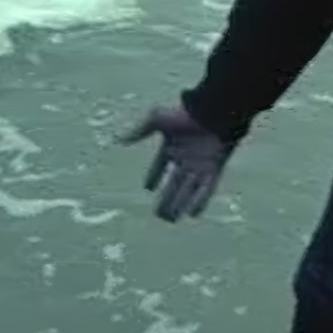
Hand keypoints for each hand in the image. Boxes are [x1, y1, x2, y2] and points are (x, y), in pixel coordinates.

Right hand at [119, 103, 234, 221]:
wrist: (214, 113)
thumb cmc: (186, 114)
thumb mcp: (158, 119)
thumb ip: (139, 130)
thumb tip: (118, 139)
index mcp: (171, 147)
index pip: (160, 166)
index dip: (153, 176)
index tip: (147, 188)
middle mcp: (185, 159)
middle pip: (174, 184)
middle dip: (167, 199)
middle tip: (159, 215)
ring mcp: (199, 165)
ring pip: (188, 190)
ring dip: (181, 204)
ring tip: (172, 220)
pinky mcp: (213, 169)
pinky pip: (205, 189)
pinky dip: (199, 201)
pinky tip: (193, 214)